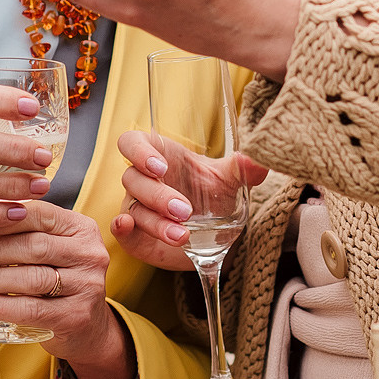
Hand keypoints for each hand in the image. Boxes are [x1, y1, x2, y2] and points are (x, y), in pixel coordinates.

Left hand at [0, 201, 135, 378]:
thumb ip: (26, 229)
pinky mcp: (75, 316)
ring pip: (31, 278)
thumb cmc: (60, 281)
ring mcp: (87, 286)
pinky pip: (30, 309)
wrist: (87, 328)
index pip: (41, 214)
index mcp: (83, 229)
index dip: (5, 220)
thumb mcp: (53, 248)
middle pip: (34, 246)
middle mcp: (90, 254)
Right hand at [110, 127, 269, 271]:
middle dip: (158, 196)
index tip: (160, 167)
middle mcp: (143, 180)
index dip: (139, 152)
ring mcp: (136, 207)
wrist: (216, 232)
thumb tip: (258, 161)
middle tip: (184, 210)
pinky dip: (121, 229)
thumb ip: (242, 170)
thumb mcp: (229, 181)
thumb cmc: (214, 195)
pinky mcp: (135, 235)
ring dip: (154, 221)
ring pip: (133, 209)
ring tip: (181, 235)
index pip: (132, 143)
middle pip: (133, 178)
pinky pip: (120, 231)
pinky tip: (127, 228)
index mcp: (160, 157)